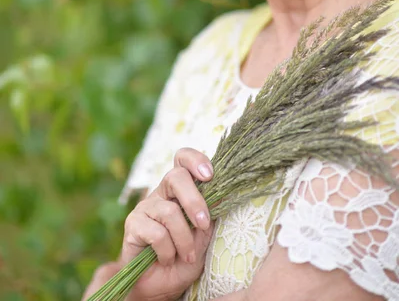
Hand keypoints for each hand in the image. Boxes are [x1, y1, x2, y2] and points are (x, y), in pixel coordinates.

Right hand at [82, 148, 213, 300]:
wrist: (161, 286)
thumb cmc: (185, 257)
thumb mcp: (204, 235)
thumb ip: (210, 214)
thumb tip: (222, 194)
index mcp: (180, 189)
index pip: (182, 159)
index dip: (195, 160)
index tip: (209, 175)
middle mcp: (162, 192)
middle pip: (175, 176)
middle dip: (194, 201)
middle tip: (203, 224)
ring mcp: (145, 206)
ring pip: (169, 211)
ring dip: (184, 239)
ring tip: (187, 256)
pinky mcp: (133, 224)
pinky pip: (156, 232)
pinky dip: (167, 250)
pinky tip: (166, 258)